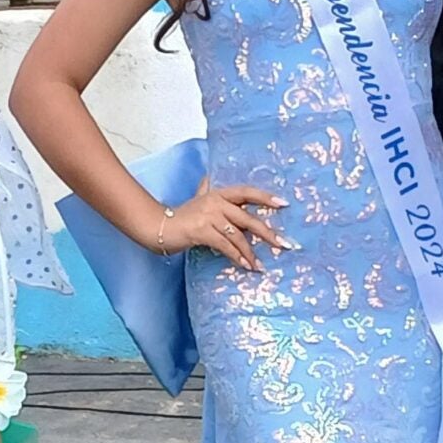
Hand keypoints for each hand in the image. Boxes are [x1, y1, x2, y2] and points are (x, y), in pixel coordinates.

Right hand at [148, 183, 292, 271]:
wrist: (159, 227)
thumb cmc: (180, 216)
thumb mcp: (197, 199)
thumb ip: (206, 189)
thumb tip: (209, 176)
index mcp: (218, 193)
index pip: (246, 192)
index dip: (265, 197)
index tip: (283, 204)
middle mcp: (216, 202)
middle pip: (247, 218)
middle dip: (267, 233)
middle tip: (284, 244)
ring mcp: (208, 216)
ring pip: (237, 235)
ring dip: (251, 253)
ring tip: (259, 265)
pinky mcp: (202, 231)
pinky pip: (225, 246)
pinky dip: (237, 257)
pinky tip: (245, 265)